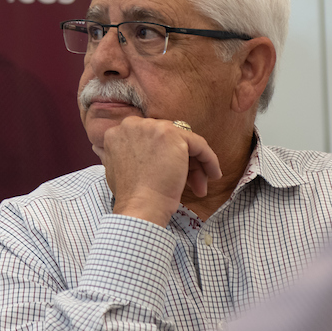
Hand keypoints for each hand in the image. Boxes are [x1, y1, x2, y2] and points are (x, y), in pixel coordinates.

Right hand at [95, 117, 222, 226]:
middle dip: (179, 160)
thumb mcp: (119, 167)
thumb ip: (128, 152)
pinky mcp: (172, 135)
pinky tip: (213, 174)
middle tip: (188, 182)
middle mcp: (132, 124)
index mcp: (117, 131)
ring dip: (194, 164)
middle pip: (166, 138)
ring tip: (199, 185)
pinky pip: (198, 144)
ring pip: (183, 141)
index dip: (161, 155)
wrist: (139, 206)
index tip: (169, 173)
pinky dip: (209, 159)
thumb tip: (147, 153)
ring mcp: (152, 127)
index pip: (149, 137)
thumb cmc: (131, 196)